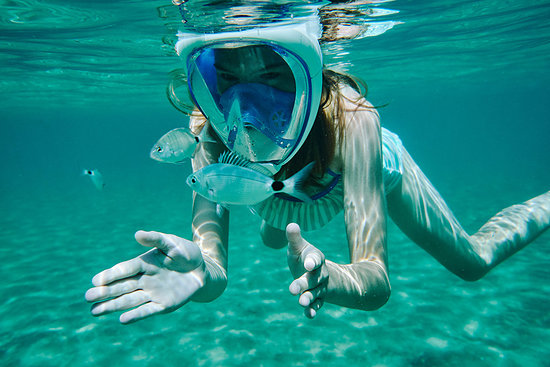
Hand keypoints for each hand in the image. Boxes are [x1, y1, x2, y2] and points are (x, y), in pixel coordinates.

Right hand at [85, 230, 205, 323]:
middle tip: (88, 297)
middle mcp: (145, 279)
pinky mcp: (164, 304)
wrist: (202, 270)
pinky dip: (136, 315)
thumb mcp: (172, 243)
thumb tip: (137, 234)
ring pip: (130, 300)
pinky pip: (148, 310)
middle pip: (122, 286)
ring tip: (95, 311)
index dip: (112, 274)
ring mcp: (153, 293)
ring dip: (113, 306)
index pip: (125, 269)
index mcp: (144, 263)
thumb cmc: (185, 253)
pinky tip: (122, 319)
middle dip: (105, 292)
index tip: (97, 280)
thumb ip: (156, 239)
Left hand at [286, 223, 328, 318]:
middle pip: (313, 279)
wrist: (317, 272)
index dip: (312, 261)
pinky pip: (317, 305)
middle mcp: (320, 273)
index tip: (308, 263)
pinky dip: (313, 310)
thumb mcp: (299, 247)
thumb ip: (294, 238)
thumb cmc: (303, 256)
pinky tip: (309, 315)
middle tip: (292, 289)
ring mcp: (320, 287)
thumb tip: (290, 224)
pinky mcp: (318, 298)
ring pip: (316, 293)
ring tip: (301, 302)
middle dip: (304, 284)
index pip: (316, 259)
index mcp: (315, 258)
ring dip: (308, 298)